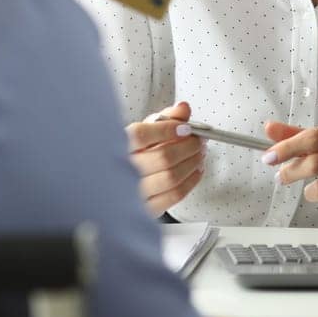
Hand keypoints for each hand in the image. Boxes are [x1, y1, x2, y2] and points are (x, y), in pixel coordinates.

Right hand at [125, 101, 204, 216]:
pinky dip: (191, 180)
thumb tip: (183, 108)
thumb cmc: (133, 153)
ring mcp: (134, 192)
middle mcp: (122, 170)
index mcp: (118, 146)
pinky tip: (196, 170)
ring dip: (193, 163)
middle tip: (198, 140)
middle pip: (162, 157)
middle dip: (189, 146)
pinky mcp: (146, 208)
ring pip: (171, 177)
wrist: (118, 183)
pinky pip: (175, 194)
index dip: (167, 130)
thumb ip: (165, 117)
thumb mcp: (145, 129)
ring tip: (199, 153)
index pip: (141, 135)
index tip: (185, 127)